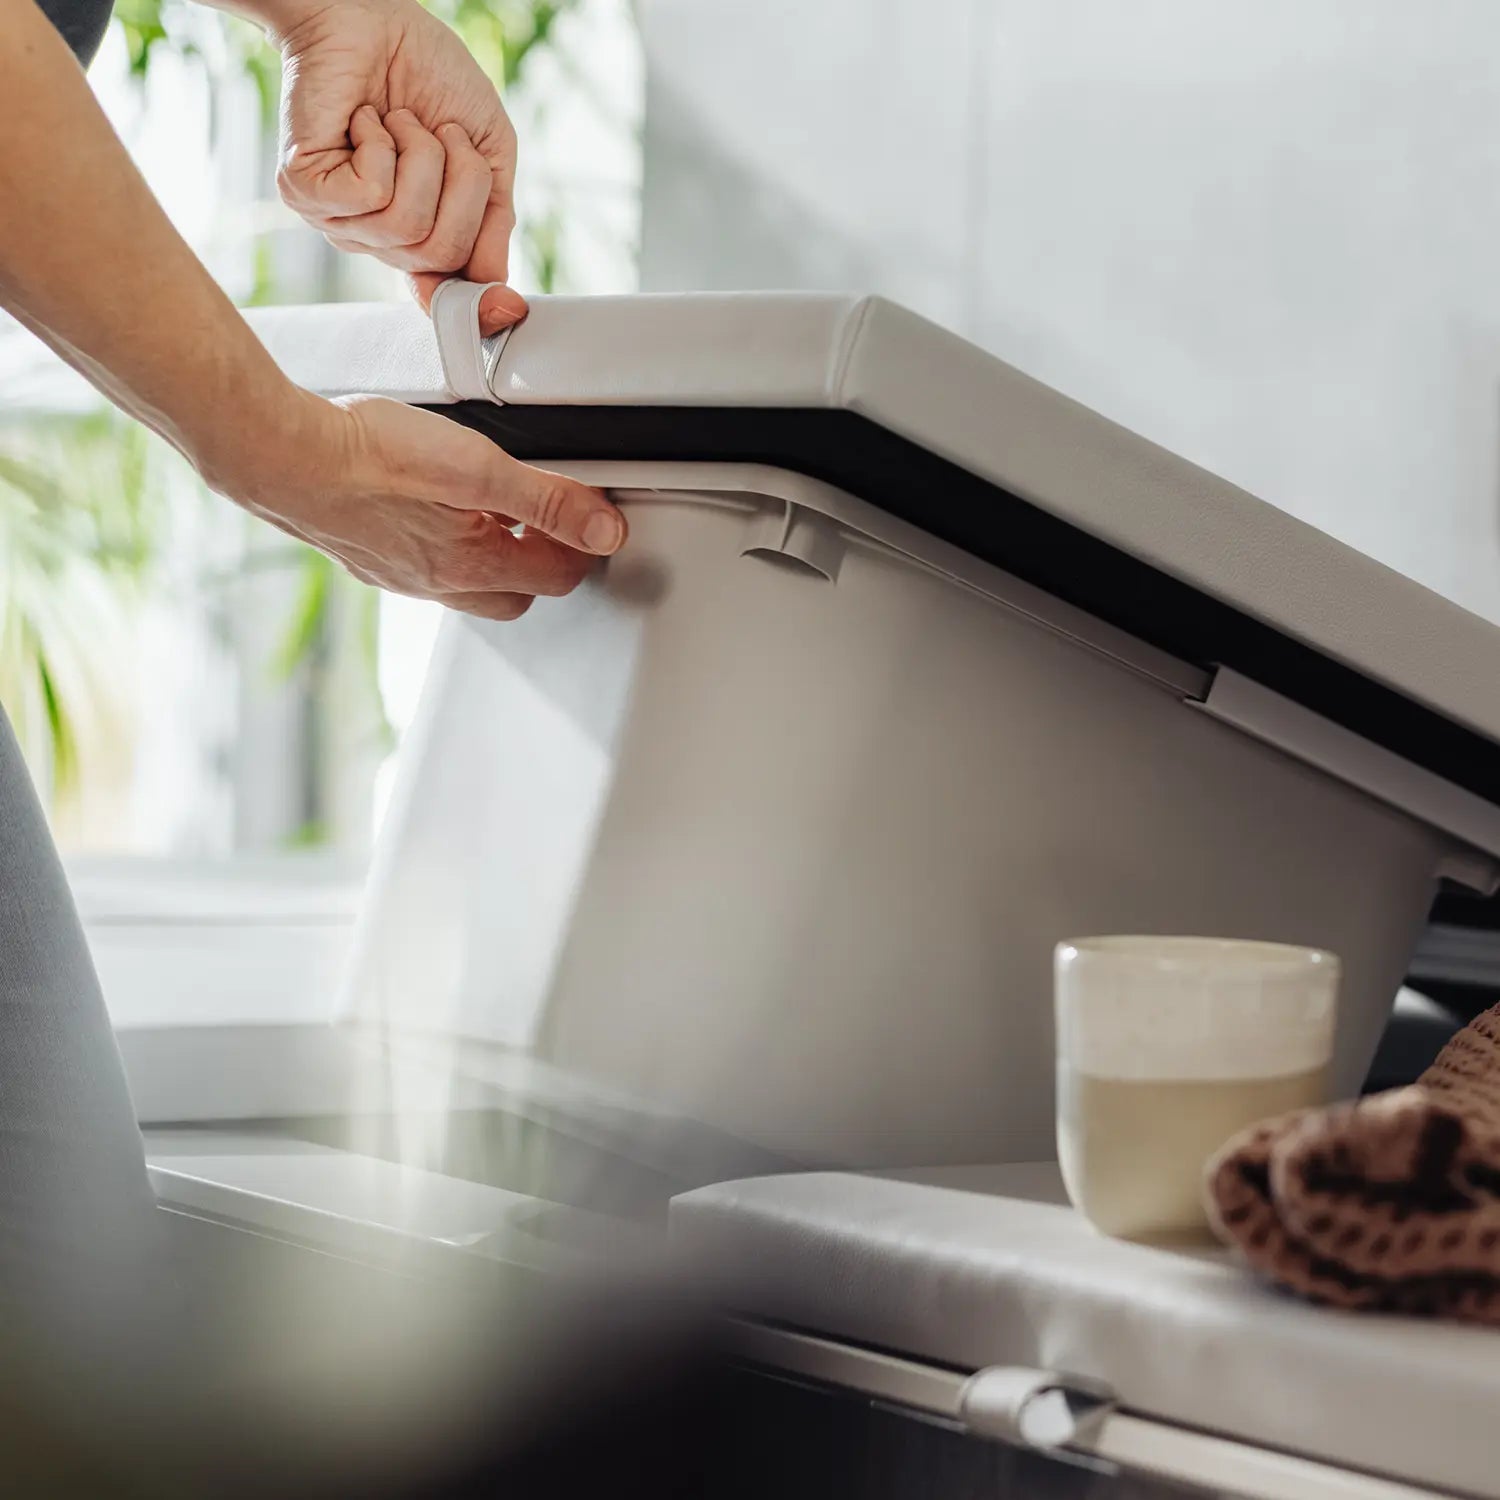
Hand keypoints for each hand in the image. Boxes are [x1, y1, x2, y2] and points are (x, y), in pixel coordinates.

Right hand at [220, 391, 626, 620]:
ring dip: (493, 557)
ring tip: (495, 509)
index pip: (559, 576)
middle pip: (517, 592)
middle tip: (552, 517)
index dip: (585, 544)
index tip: (593, 512)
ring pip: (469, 584)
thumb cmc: (369, 456)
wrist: (281, 456)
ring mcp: (400, 575)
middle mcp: (438, 583)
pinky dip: (445, 546)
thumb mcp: (479, 467)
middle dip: (543, 562)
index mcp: (474, 567)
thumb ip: (548, 500)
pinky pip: (424, 566)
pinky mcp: (367, 556)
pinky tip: (433, 509)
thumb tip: (606, 531)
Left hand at [267, 0, 522, 334]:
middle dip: (463, 183)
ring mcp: (338, 221)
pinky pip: (371, 195)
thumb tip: (500, 293)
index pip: (447, 296)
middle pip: (443, 252)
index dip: (478, 307)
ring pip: (408, 226)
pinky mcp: (305, 191)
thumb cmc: (428, 77)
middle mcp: (376, 240)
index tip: (507, 309)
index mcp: (418, 237)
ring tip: (402, 121)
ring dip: (422, 155)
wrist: (374, 16)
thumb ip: (496, 223)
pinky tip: (366, 122)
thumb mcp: (487, 154)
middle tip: (444, 135)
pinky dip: (382, 146)